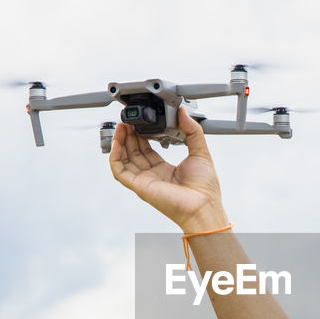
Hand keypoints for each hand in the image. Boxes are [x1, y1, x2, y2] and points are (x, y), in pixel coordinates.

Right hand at [108, 107, 227, 231]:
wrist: (203, 206)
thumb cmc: (204, 189)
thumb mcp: (201, 152)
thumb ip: (192, 131)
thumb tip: (184, 113)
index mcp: (166, 170)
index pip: (147, 150)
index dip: (141, 136)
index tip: (139, 123)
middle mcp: (153, 176)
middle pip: (134, 153)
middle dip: (129, 136)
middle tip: (127, 121)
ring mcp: (145, 181)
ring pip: (124, 160)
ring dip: (120, 143)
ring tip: (121, 127)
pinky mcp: (139, 186)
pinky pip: (120, 171)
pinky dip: (115, 157)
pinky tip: (117, 143)